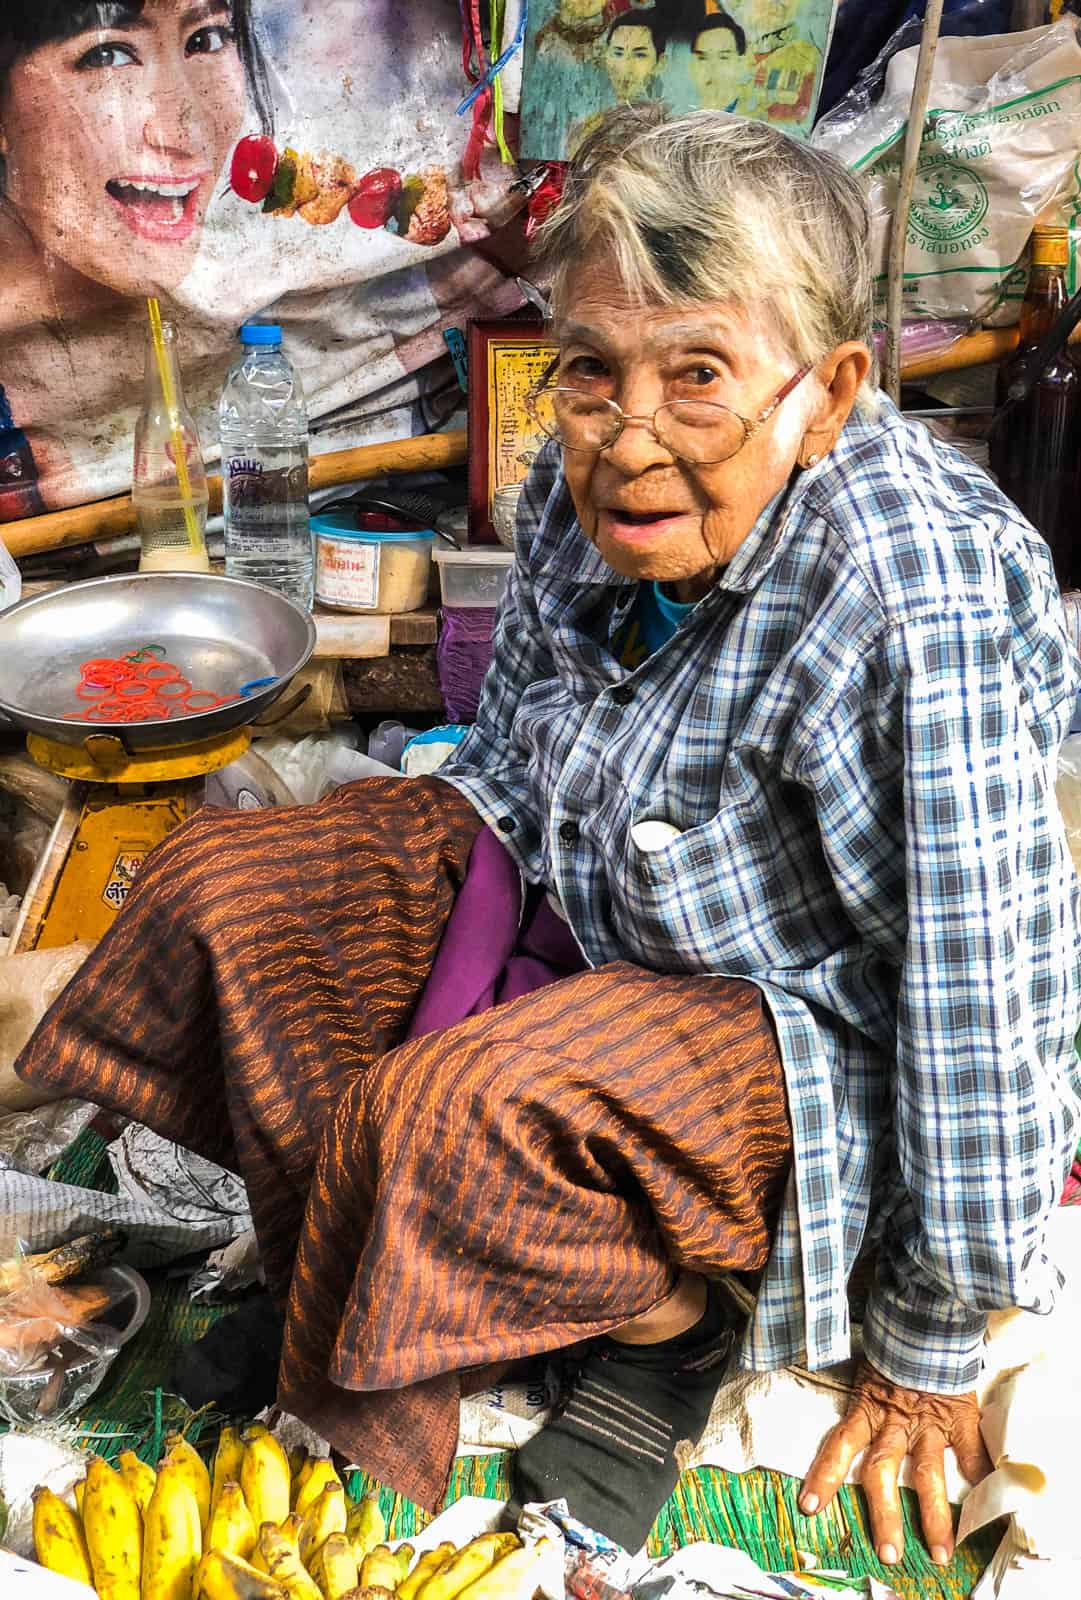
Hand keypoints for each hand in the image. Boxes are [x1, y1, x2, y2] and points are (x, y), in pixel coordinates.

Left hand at [799, 1359, 991, 1567]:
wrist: (926, 1317)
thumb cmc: (893, 1347)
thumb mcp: (867, 1372)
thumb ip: (859, 1402)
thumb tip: (838, 1430)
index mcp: (867, 1408)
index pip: (839, 1444)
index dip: (823, 1475)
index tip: (809, 1507)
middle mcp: (895, 1422)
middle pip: (883, 1472)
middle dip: (884, 1515)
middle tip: (888, 1554)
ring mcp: (929, 1423)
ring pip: (928, 1475)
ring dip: (934, 1516)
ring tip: (941, 1553)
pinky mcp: (960, 1416)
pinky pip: (971, 1452)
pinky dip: (980, 1476)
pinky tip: (986, 1503)